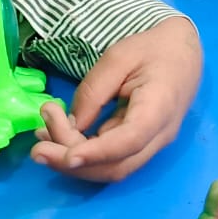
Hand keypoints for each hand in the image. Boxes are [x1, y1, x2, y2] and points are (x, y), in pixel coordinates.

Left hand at [30, 16, 202, 181]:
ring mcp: (150, 145)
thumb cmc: (152, 49)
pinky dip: (82, 153)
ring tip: (41, 137)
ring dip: (73, 161)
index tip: (66, 156)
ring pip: (111, 169)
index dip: (97, 152)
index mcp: (160, 108)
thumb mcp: (119, 56)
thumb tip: (71, 125)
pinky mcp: (138, 145)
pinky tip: (56, 136)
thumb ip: (94, 90)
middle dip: (73, 163)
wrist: (181, 52)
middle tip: (36, 147)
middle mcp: (159, 136)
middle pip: (116, 166)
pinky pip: (110, 158)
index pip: (129, 141)